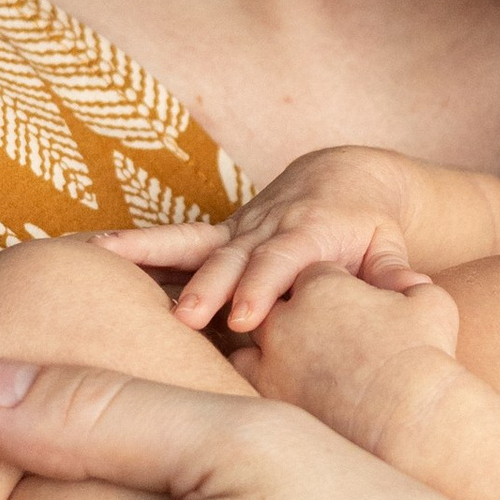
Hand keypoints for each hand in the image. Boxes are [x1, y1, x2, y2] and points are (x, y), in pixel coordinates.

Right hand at [98, 148, 427, 332]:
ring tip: (102, 262)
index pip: (283, 261)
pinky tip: (87, 251)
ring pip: (190, 244)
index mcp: (310, 232)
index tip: (243, 318)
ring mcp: (235, 231)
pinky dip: (130, 245)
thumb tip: (413, 296)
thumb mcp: (389, 249)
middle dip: (206, 286)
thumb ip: (395, 276)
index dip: (263, 287)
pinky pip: (168, 243)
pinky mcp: (215, 237)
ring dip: (148, 255)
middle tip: (183, 318)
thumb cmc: (371, 228)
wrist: (346, 181)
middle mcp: (265, 228)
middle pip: (231, 257)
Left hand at [247, 266, 461, 448]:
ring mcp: (271, 355)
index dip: (333, 289)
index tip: (350, 306)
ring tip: (304, 359)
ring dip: (272, 339)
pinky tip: (288, 383)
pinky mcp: (267, 393)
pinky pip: (243, 372)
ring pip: (254, 334)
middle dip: (298, 311)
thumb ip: (409, 284)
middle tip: (329, 335)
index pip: (314, 274)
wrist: (408, 417)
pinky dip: (259, 371)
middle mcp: (288, 315)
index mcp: (323, 285)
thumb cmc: (426, 356)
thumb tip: (409, 282)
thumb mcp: (430, 305)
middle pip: (279, 300)